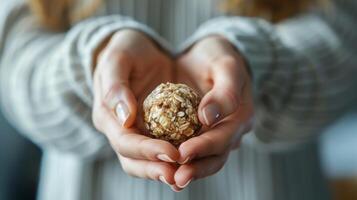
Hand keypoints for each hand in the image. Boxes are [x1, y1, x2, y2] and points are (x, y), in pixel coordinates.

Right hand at [92, 29, 178, 184]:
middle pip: (133, 160)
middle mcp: (119, 130)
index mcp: (107, 115)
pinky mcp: (152, 130)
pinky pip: (161, 149)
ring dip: (164, 171)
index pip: (124, 141)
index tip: (171, 153)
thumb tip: (125, 118)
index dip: (146, 150)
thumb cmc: (126, 50)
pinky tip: (192, 162)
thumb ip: (115, 86)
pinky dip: (173, 160)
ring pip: (145, 162)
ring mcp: (135, 132)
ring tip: (185, 177)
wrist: (136, 49)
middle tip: (180, 176)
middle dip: (155, 169)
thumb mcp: (118, 59)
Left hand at [173, 36, 253, 189]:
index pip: (223, 138)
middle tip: (175, 179)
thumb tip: (208, 118)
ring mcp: (216, 134)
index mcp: (241, 115)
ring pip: (204, 159)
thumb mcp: (226, 65)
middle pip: (215, 157)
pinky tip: (163, 166)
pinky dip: (179, 160)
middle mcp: (231, 130)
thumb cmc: (219, 55)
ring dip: (187, 170)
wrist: (210, 54)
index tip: (182, 152)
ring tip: (169, 180)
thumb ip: (224, 92)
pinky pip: (191, 150)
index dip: (203, 148)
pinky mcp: (200, 133)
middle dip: (195, 168)